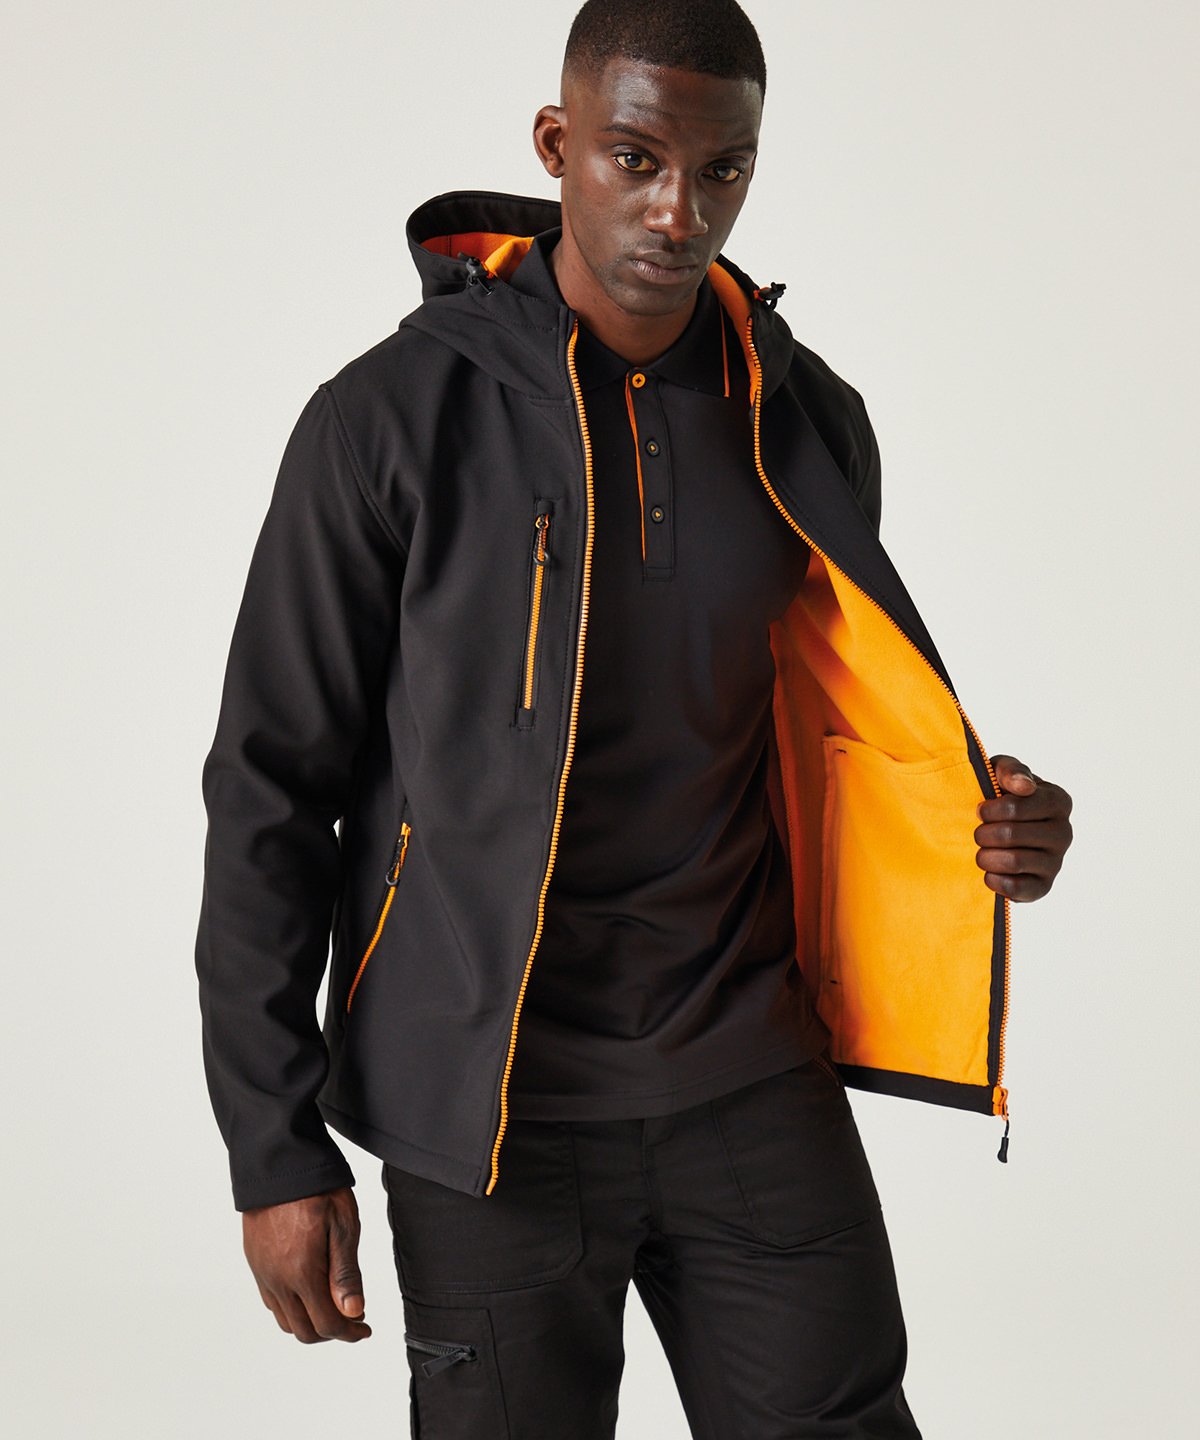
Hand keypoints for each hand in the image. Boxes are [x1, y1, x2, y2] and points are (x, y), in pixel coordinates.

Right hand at [242, 1186, 371, 1343]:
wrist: (279, 1163)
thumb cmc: (315, 1189)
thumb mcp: (343, 1225)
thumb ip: (347, 1273)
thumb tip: (353, 1312)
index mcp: (302, 1273)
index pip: (326, 1324)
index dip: (349, 1333)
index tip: (364, 1329)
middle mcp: (277, 1280)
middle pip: (304, 1330)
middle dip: (331, 1332)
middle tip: (353, 1317)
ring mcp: (262, 1273)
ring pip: (285, 1320)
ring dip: (310, 1322)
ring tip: (333, 1304)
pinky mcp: (255, 1262)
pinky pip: (271, 1301)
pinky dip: (292, 1308)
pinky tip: (308, 1290)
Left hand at [974, 754, 1072, 901]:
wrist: (998, 829)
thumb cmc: (1000, 795)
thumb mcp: (1001, 772)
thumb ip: (1010, 770)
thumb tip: (1024, 787)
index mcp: (1058, 801)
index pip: (1016, 806)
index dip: (990, 810)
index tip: (980, 811)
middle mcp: (1064, 832)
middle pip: (1010, 835)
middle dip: (984, 834)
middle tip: (978, 833)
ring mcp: (1056, 862)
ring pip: (1012, 861)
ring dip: (986, 856)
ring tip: (981, 851)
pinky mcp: (1044, 887)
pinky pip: (1015, 888)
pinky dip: (994, 880)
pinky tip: (990, 871)